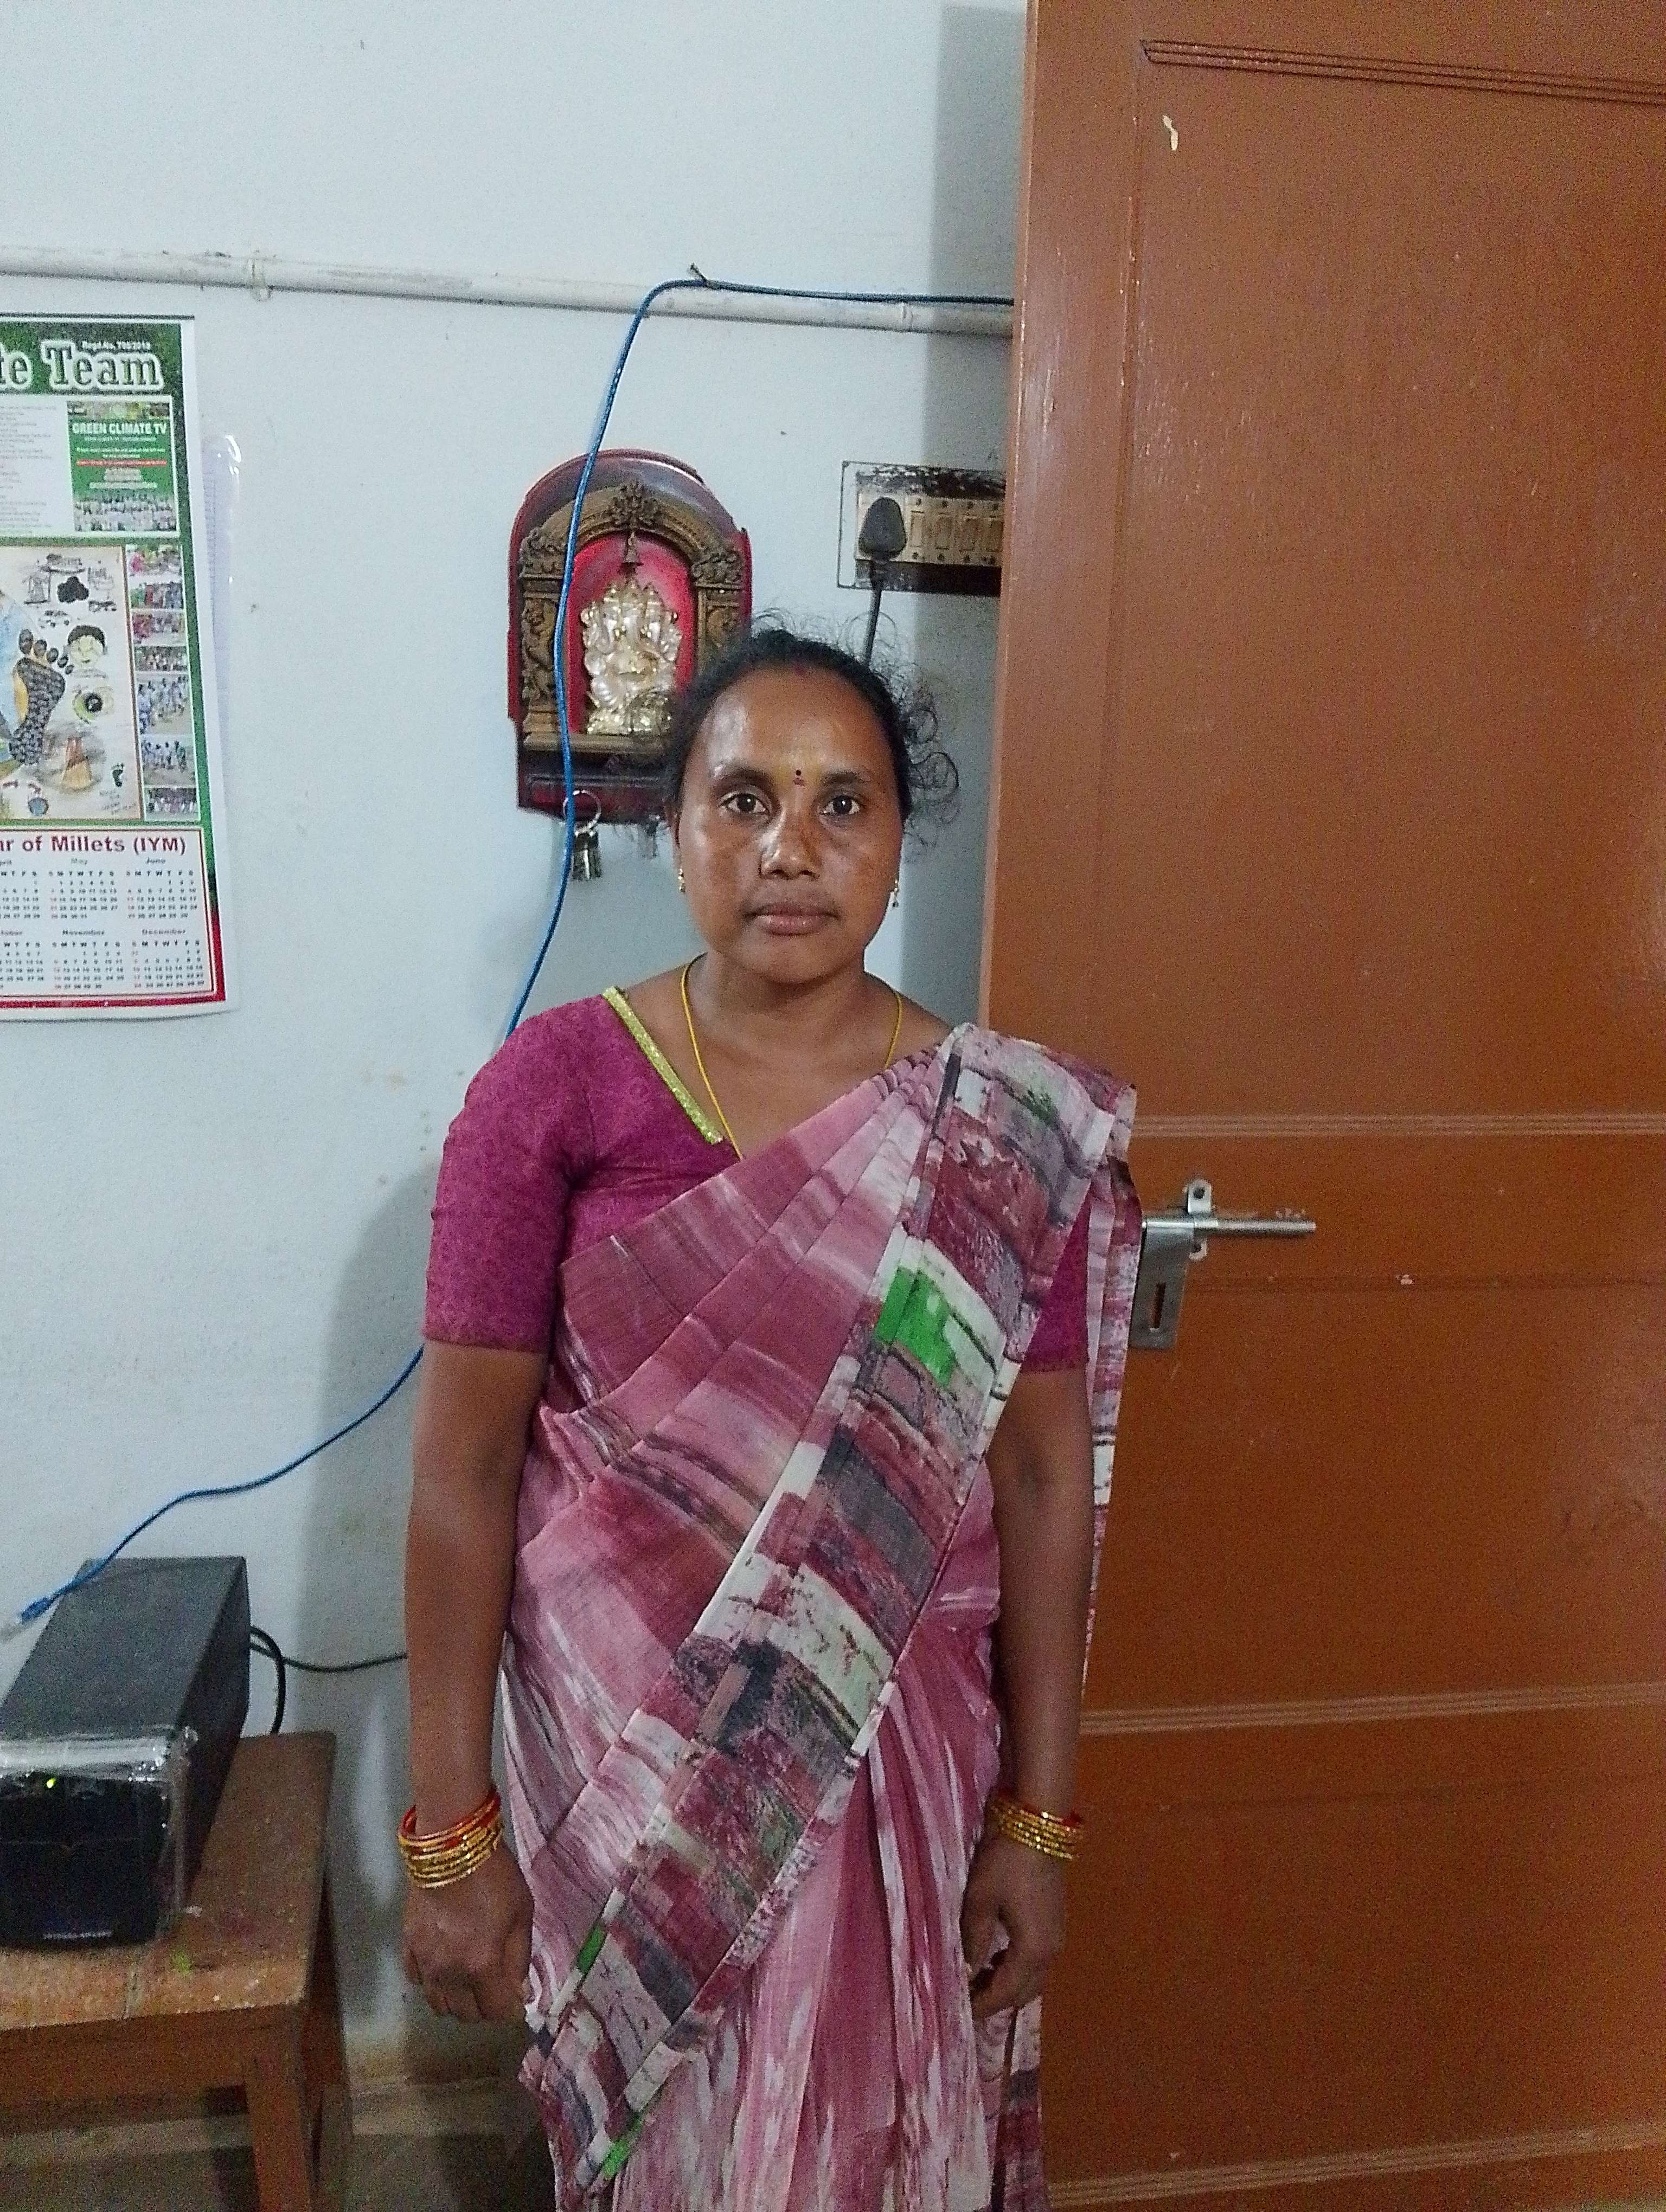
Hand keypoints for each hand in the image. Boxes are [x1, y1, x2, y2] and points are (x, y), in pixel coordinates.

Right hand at [401, 1844, 533, 2022]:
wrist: (451, 1846)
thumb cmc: (495, 1877)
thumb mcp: (522, 1913)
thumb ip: (520, 1958)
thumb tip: (518, 1992)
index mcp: (482, 1965)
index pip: (495, 2011)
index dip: (509, 2009)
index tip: (515, 1999)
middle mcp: (449, 1973)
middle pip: (464, 2013)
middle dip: (484, 2008)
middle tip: (495, 1989)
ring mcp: (425, 1962)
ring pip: (438, 2004)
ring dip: (456, 2001)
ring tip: (470, 1982)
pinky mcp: (407, 1946)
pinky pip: (416, 1980)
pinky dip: (431, 1983)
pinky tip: (443, 1968)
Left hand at [960, 1828, 1067, 2020]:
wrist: (1038, 1825)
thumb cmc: (1006, 1863)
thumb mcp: (980, 1900)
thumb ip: (974, 1940)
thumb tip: (967, 1970)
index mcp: (1032, 1951)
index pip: (1004, 1993)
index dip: (981, 2006)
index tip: (957, 2013)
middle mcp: (1051, 1952)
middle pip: (1023, 1993)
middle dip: (996, 1999)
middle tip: (965, 1996)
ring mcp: (1057, 1937)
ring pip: (1032, 1978)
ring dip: (1007, 1983)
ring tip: (976, 1977)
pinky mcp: (1056, 1923)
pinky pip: (1036, 1960)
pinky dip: (1016, 1967)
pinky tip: (995, 1956)